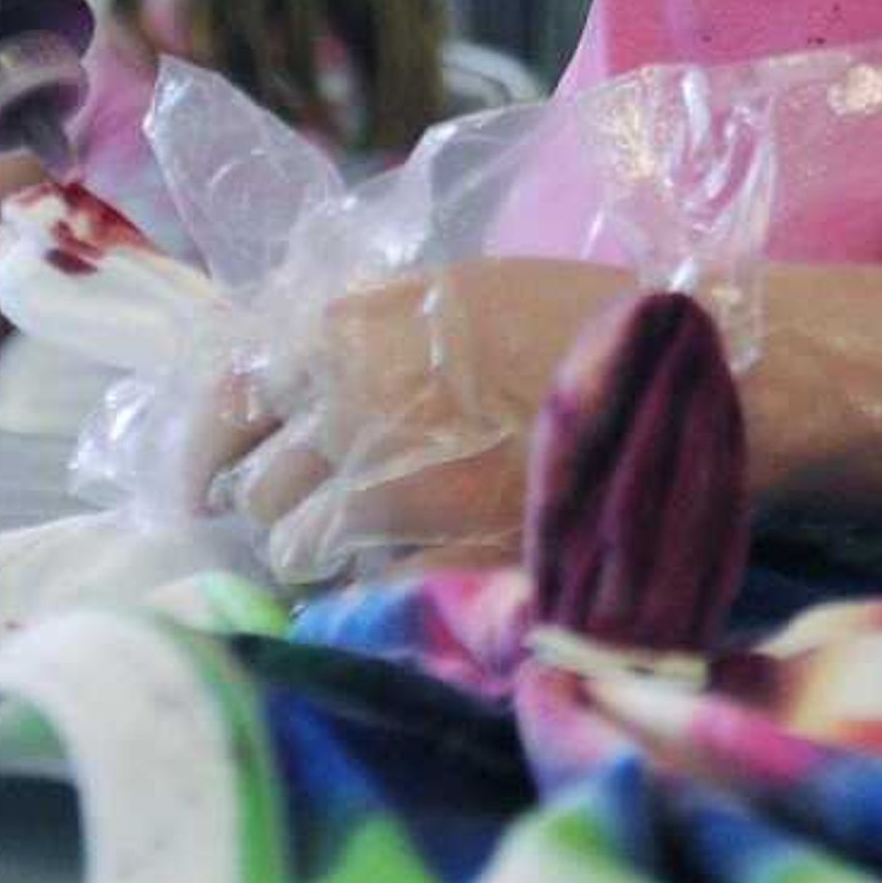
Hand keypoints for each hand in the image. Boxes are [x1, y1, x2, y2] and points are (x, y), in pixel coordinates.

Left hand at [225, 257, 638, 582]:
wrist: (676, 375)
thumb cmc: (572, 318)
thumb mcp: (449, 291)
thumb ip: (359, 334)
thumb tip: (282, 377)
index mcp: (344, 334)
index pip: (228, 398)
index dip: (210, 444)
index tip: (206, 477)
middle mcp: (348, 411)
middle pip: (256, 484)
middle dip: (275, 499)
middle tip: (309, 508)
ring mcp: (388, 494)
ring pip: (293, 547)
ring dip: (316, 548)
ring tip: (364, 540)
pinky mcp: (437, 557)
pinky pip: (357, 591)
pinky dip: (371, 587)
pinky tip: (409, 565)